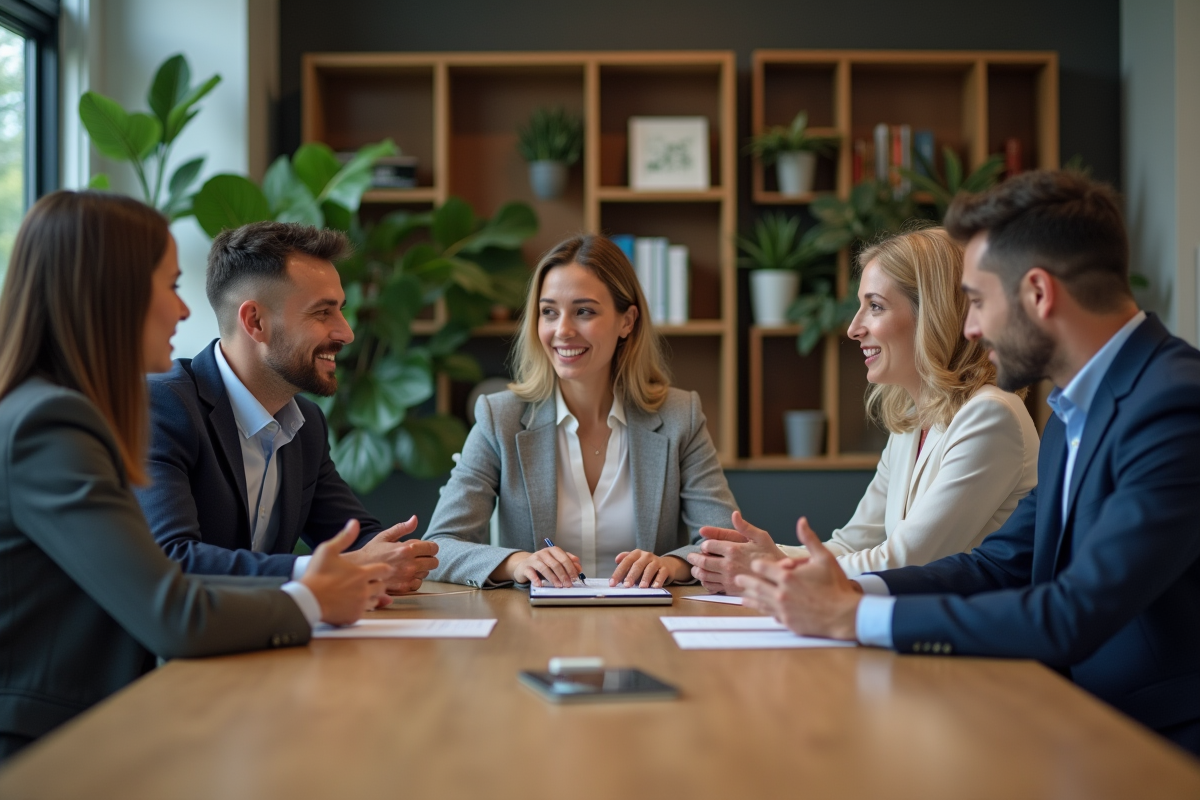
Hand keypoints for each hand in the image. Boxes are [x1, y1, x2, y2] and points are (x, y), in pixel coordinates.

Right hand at [300, 520, 391, 625]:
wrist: (307, 600)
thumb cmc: (316, 575)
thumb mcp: (328, 550)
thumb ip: (344, 537)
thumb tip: (354, 523)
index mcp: (362, 573)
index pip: (384, 570)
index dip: (383, 569)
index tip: (379, 570)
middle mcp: (365, 589)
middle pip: (382, 586)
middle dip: (377, 583)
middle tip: (366, 582)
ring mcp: (360, 604)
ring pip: (375, 600)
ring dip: (371, 596)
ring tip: (357, 593)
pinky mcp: (354, 616)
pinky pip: (364, 612)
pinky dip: (360, 608)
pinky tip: (350, 603)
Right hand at [343, 516, 438, 593]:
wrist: (358, 570)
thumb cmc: (371, 552)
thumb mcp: (384, 536)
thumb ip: (402, 528)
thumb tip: (415, 519)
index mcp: (407, 549)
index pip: (433, 548)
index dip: (430, 547)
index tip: (424, 548)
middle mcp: (410, 564)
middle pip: (434, 562)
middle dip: (428, 558)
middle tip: (418, 557)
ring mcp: (407, 577)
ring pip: (426, 573)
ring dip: (421, 569)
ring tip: (407, 566)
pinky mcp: (403, 588)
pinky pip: (417, 584)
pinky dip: (413, 580)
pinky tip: (404, 575)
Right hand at [503, 547, 582, 587]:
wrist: (524, 565)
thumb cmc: (543, 564)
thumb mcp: (556, 561)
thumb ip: (568, 563)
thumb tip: (579, 568)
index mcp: (553, 550)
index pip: (564, 558)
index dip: (570, 568)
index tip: (575, 578)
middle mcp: (543, 553)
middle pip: (555, 563)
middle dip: (563, 575)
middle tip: (568, 584)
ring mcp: (534, 559)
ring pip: (544, 568)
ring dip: (553, 578)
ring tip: (558, 586)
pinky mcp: (525, 567)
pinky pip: (531, 572)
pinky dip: (535, 579)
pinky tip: (540, 584)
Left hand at [610, 551, 688, 587]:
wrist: (667, 565)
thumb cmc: (646, 566)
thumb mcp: (635, 562)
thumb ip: (625, 563)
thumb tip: (616, 560)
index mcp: (636, 554)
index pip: (626, 562)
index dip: (618, 572)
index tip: (612, 583)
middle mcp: (646, 556)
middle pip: (637, 565)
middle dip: (631, 576)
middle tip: (627, 585)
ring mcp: (656, 561)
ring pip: (650, 569)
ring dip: (645, 578)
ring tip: (641, 587)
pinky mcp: (665, 568)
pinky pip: (661, 574)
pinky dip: (658, 580)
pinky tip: (655, 587)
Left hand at [686, 511, 783, 594]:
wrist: (780, 576)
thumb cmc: (771, 555)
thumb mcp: (761, 537)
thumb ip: (744, 526)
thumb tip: (734, 514)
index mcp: (734, 550)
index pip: (708, 546)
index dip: (704, 545)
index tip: (705, 546)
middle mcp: (729, 565)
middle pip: (702, 562)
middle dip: (693, 558)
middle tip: (691, 556)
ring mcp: (729, 579)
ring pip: (704, 575)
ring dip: (696, 571)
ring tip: (695, 568)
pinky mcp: (731, 589)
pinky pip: (711, 587)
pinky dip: (705, 582)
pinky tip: (706, 578)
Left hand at [735, 517, 860, 640]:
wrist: (844, 615)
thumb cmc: (836, 586)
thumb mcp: (824, 558)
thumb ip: (809, 539)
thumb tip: (802, 522)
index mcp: (787, 576)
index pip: (762, 568)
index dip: (757, 565)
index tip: (754, 564)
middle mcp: (781, 593)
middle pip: (756, 585)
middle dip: (746, 581)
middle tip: (738, 578)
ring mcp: (783, 609)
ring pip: (759, 601)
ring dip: (749, 596)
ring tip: (742, 594)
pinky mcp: (787, 622)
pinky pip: (769, 614)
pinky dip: (761, 610)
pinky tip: (759, 609)